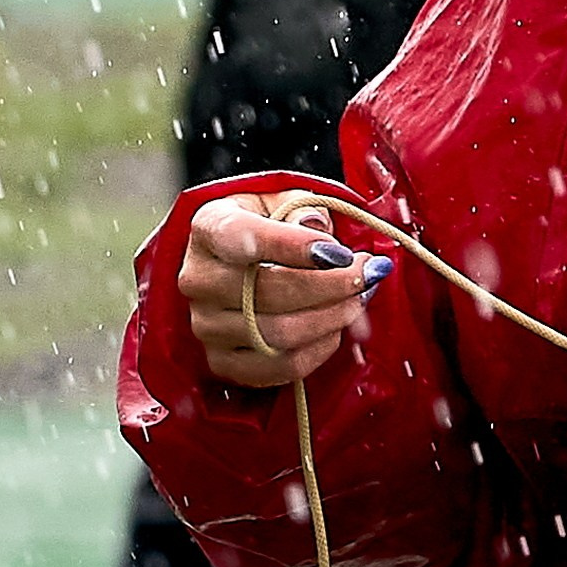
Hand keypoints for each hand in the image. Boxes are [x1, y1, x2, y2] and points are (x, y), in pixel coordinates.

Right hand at [178, 195, 390, 386]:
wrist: (246, 262)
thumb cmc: (271, 225)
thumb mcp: (286, 201)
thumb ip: (304, 212)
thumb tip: (320, 235)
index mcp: (210, 228)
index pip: (243, 238)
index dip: (293, 246)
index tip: (339, 253)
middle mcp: (199, 279)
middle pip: (269, 292)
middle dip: (333, 285)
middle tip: (367, 273)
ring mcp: (206, 325)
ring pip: (279, 333)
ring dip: (333, 318)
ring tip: (358, 298)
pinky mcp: (223, 361)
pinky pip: (280, 366)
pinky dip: (319, 350)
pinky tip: (337, 328)